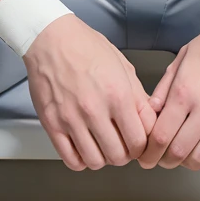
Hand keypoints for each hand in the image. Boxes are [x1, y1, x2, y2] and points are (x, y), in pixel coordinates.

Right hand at [25, 14, 156, 170]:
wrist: (50, 38)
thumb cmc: (86, 47)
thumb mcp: (123, 67)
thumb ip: (138, 97)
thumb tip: (149, 122)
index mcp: (118, 95)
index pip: (140, 140)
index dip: (143, 145)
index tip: (138, 142)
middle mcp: (95, 110)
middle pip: (119, 156)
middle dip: (124, 154)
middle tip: (121, 144)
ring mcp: (71, 119)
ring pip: (95, 162)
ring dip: (103, 158)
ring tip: (102, 145)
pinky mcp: (52, 124)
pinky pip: (70, 159)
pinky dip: (81, 160)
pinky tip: (84, 148)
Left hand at [139, 14, 199, 170]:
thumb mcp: (181, 60)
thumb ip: (163, 89)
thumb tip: (151, 114)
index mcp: (184, 92)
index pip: (160, 136)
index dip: (149, 152)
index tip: (146, 156)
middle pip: (178, 152)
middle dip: (164, 161)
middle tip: (161, 159)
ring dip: (187, 163)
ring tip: (183, 157)